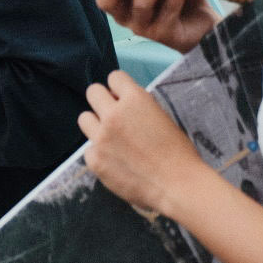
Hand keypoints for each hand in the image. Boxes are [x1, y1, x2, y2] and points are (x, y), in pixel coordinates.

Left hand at [78, 70, 206, 216]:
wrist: (178, 185)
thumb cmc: (178, 152)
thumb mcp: (161, 117)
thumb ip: (138, 106)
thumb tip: (121, 102)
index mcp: (135, 99)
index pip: (114, 77)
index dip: (119, 89)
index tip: (123, 100)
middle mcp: (114, 114)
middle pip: (93, 92)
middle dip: (103, 101)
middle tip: (113, 117)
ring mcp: (101, 137)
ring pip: (84, 118)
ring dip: (96, 125)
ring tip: (111, 140)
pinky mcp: (94, 159)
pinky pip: (88, 148)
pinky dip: (99, 154)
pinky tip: (115, 162)